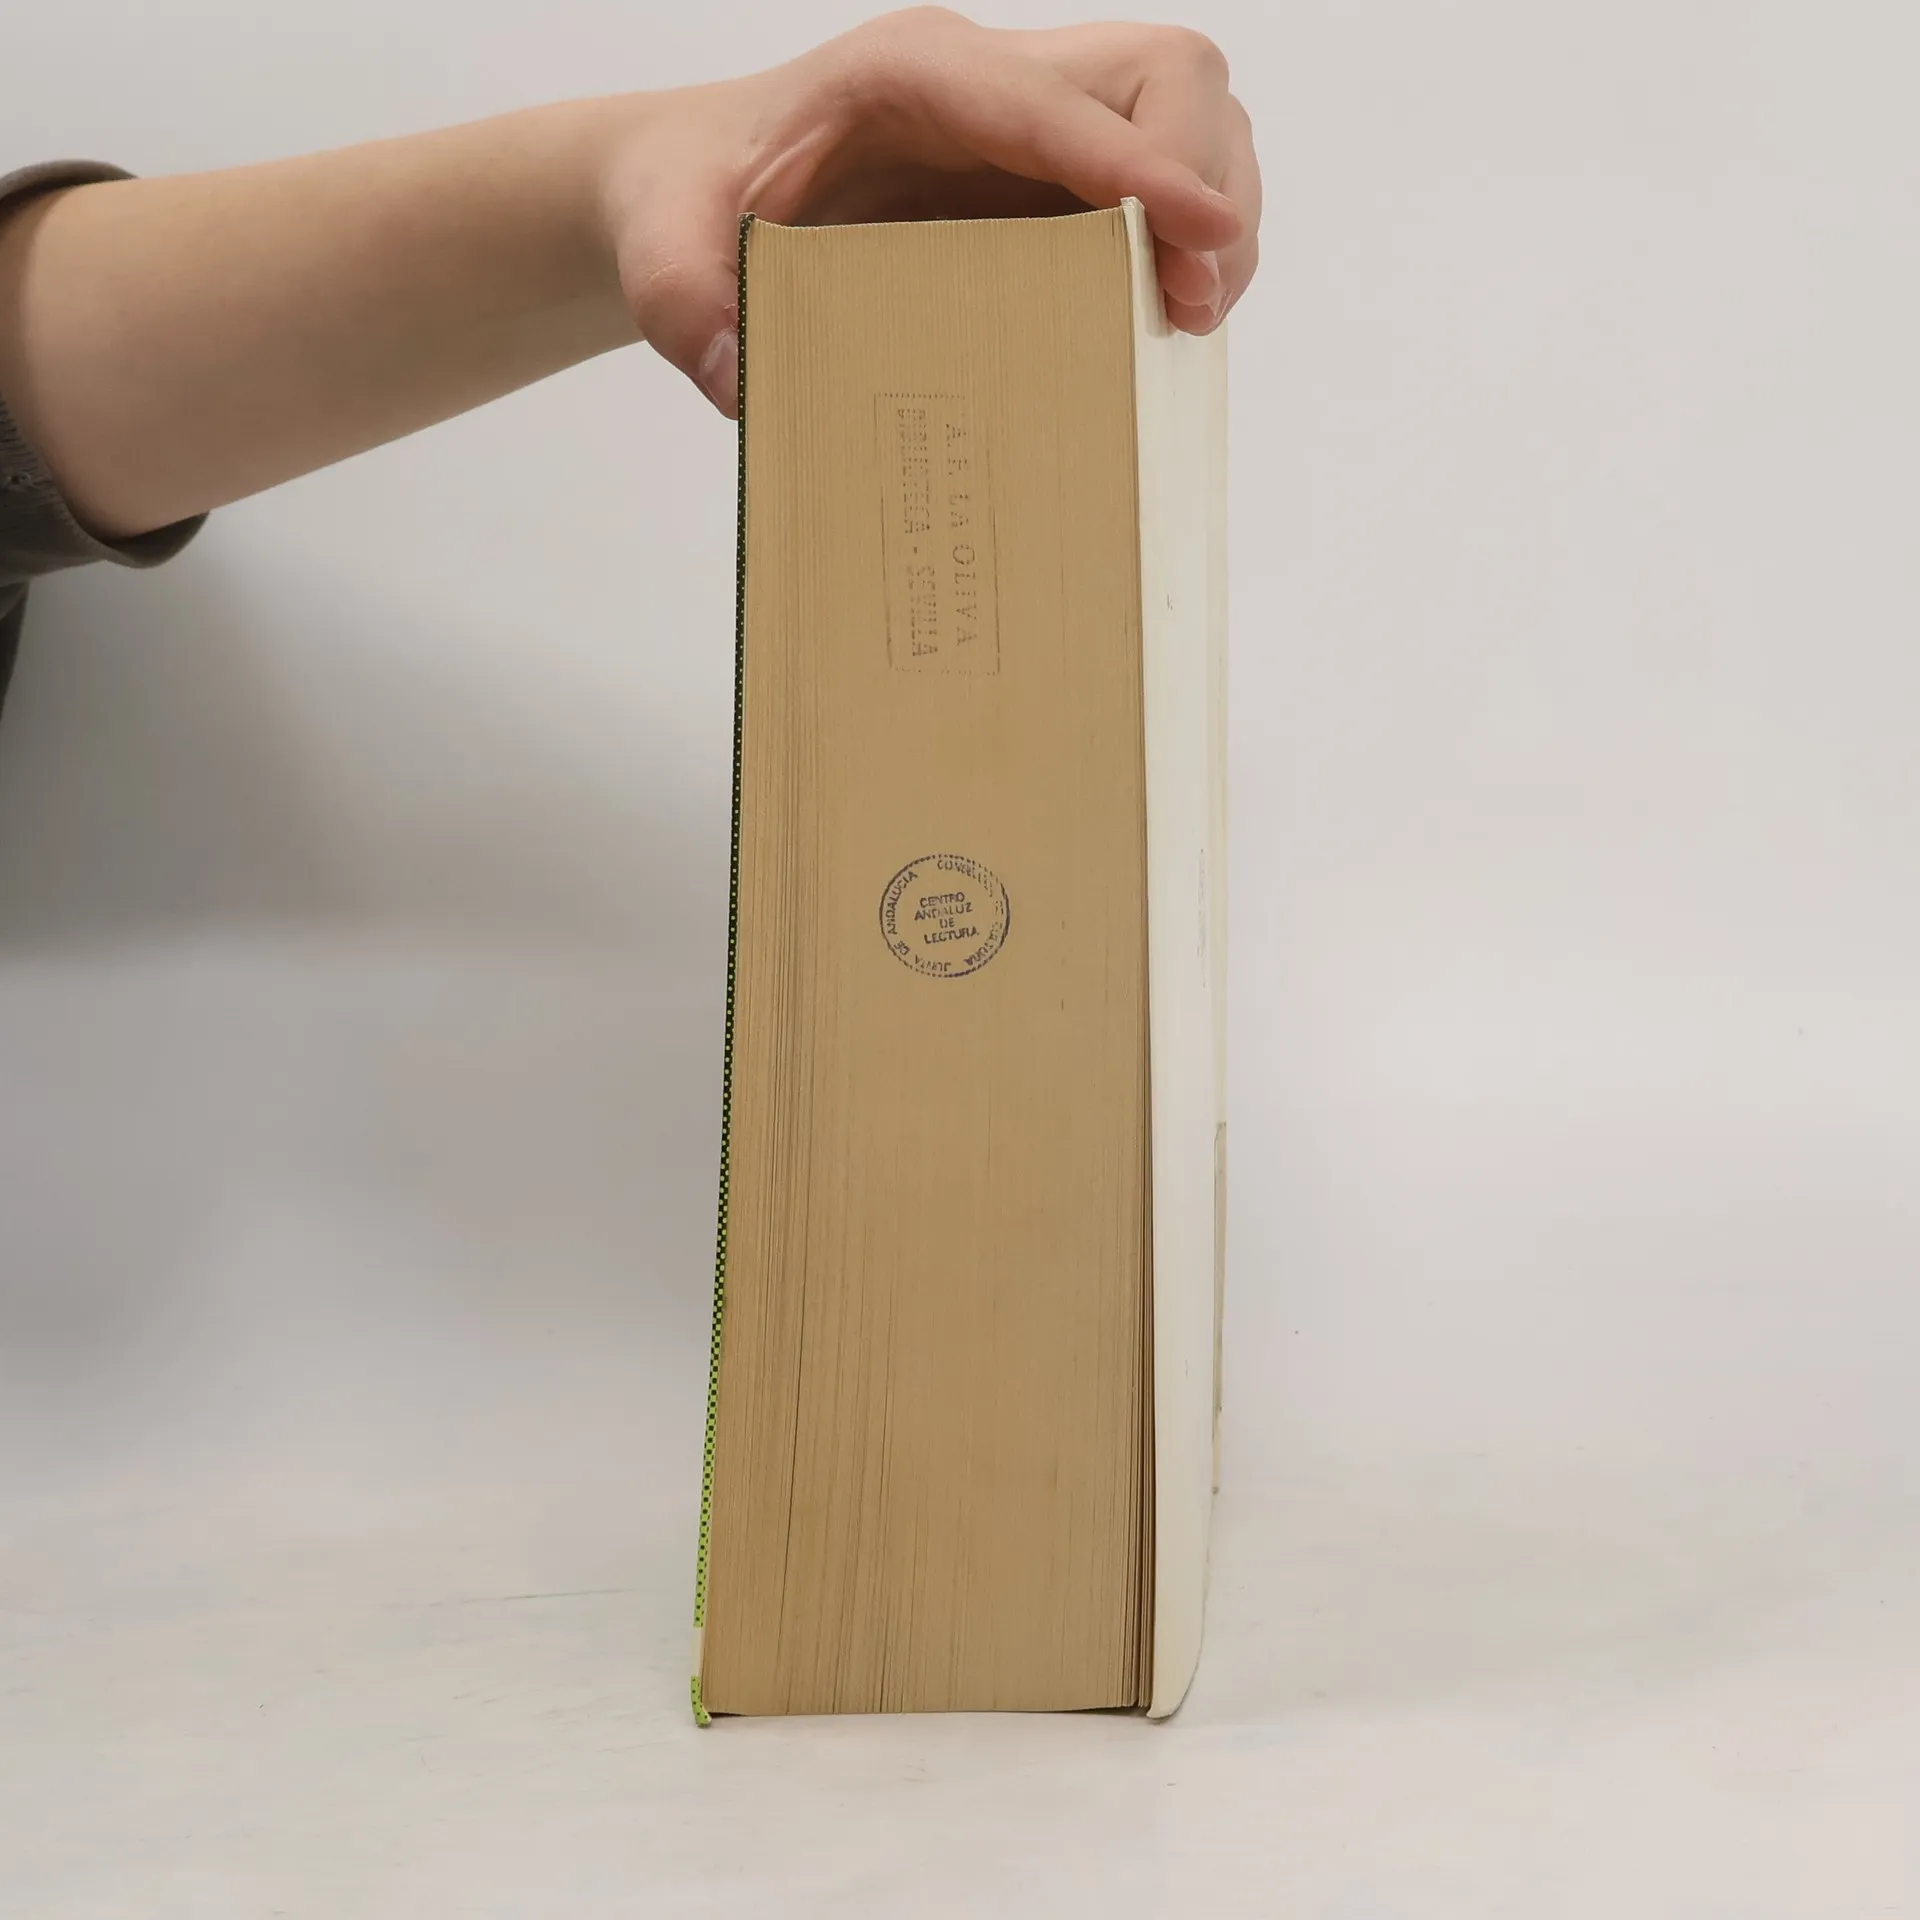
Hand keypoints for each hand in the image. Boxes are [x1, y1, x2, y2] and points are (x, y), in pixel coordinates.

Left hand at [599, 8, 1261, 413]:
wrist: (694, 187)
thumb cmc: (689, 198)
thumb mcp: (659, 245)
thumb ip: (679, 299)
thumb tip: (735, 374)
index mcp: (911, 76)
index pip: (1062, 103)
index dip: (1147, 164)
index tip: (1202, 236)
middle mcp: (990, 83)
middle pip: (1168, 77)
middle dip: (1206, 179)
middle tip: (1188, 300)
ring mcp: (1031, 128)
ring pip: (1188, 120)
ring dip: (1215, 217)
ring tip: (1187, 316)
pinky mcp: (1048, 181)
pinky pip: (1158, 186)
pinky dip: (1186, 246)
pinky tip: (1159, 316)